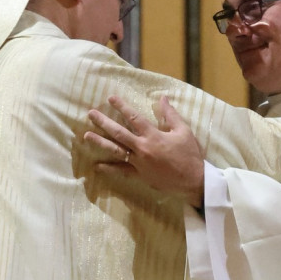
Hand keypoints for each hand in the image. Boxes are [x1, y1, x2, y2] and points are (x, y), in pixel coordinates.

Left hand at [84, 95, 204, 206]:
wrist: (193, 181)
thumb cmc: (190, 155)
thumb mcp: (183, 131)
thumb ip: (170, 114)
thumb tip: (162, 98)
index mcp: (153, 136)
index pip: (134, 118)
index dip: (121, 107)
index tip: (110, 98)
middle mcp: (142, 148)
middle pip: (119, 133)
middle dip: (104, 122)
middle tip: (90, 114)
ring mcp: (139, 163)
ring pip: (116, 151)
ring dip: (100, 143)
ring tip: (86, 136)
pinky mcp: (140, 175)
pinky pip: (121, 171)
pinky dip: (109, 169)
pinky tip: (97, 166)